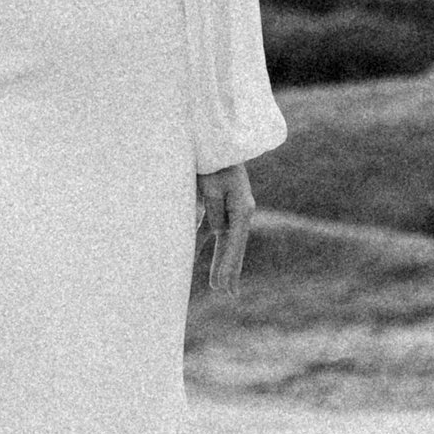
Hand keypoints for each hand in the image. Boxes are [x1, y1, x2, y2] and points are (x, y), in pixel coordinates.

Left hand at [194, 163, 253, 299]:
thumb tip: (216, 230)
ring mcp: (227, 207)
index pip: (234, 243)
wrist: (215, 139)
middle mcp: (238, 211)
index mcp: (242, 208)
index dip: (228, 266)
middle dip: (229, 270)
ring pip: (221, 240)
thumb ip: (213, 211)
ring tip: (217, 286)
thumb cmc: (212, 161)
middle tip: (227, 294)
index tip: (222, 287)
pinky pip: (208, 227)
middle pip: (233, 246)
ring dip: (217, 261)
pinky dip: (200, 242)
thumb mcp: (211, 186)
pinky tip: (191, 256)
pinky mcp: (214, 202)